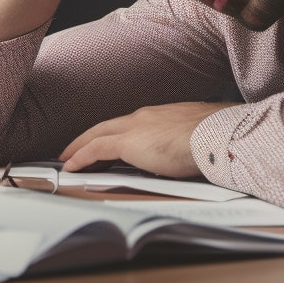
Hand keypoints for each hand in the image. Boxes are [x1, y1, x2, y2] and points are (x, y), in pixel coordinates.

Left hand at [59, 101, 240, 176]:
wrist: (214, 136)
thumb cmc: (213, 140)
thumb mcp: (194, 141)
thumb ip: (182, 147)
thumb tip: (183, 161)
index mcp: (160, 116)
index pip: (128, 124)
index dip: (113, 134)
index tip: (106, 143)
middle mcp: (144, 117)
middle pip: (107, 126)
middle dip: (88, 138)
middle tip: (75, 148)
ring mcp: (135, 128)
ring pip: (97, 135)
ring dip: (80, 147)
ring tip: (69, 159)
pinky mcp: (128, 142)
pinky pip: (95, 149)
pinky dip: (81, 157)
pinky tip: (72, 166)